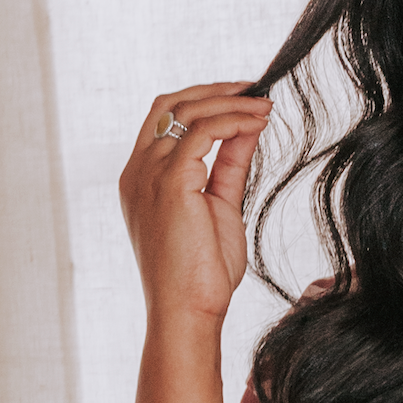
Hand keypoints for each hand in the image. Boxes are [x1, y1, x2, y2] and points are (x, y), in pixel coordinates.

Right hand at [118, 84, 272, 330]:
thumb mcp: (220, 207)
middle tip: (255, 91)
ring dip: (230, 103)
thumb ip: (228, 166)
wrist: (189, 312)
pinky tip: (257, 123)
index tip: (241, 99)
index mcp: (141, 178)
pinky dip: (232, 121)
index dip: (201, 101)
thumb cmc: (202, 274)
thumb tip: (248, 128)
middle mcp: (138, 171)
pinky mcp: (170, 183)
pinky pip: (202, 132)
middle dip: (214, 91)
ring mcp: (149, 174)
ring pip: (187, 111)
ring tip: (265, 107)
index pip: (164, 119)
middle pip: (170, 104)